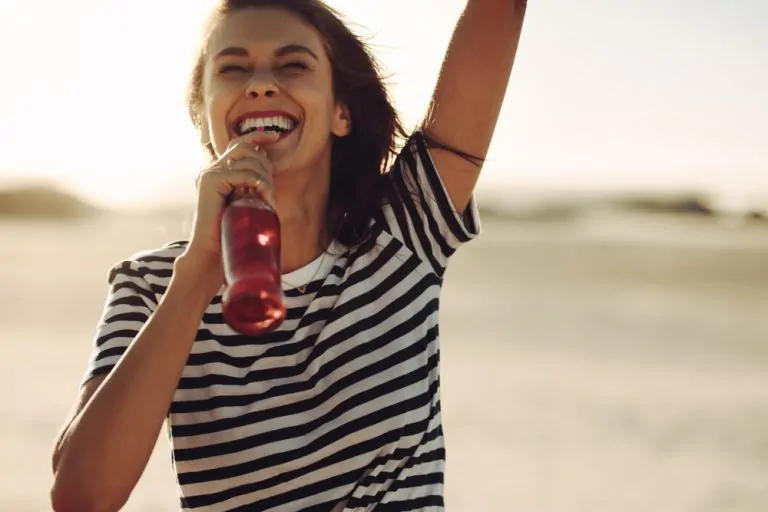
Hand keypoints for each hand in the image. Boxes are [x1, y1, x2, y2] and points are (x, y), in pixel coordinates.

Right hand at [178, 132, 279, 292]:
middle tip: (268, 190)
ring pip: (246, 159)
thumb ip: (254, 184)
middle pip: (245, 147)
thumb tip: (269, 167)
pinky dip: (257, 183)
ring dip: (263, 178)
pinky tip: (260, 198)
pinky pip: (242, 173)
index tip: (275, 136)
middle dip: (265, 164)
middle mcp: (213, 169)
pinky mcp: (210, 180)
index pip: (239, 143)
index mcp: (220, 172)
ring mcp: (210, 173)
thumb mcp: (248, 202)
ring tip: (266, 199)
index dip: (258, 136)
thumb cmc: (232, 231)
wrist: (214, 251)